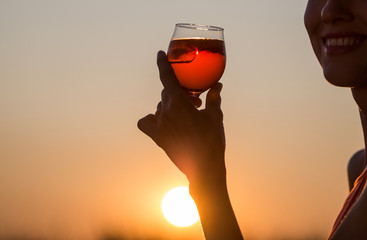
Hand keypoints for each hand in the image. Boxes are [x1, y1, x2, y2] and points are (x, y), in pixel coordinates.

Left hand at [138, 51, 225, 183]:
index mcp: (180, 104)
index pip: (167, 78)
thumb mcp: (215, 116)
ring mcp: (160, 126)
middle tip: (195, 102)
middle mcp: (166, 112)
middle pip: (167, 93)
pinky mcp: (158, 138)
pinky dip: (151, 119)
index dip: (162, 63)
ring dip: (171, 105)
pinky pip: (146, 123)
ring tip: (186, 115)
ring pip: (160, 106)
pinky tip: (161, 120)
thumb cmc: (211, 141)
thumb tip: (217, 85)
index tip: (159, 53)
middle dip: (180, 93)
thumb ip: (213, 98)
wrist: (204, 168)